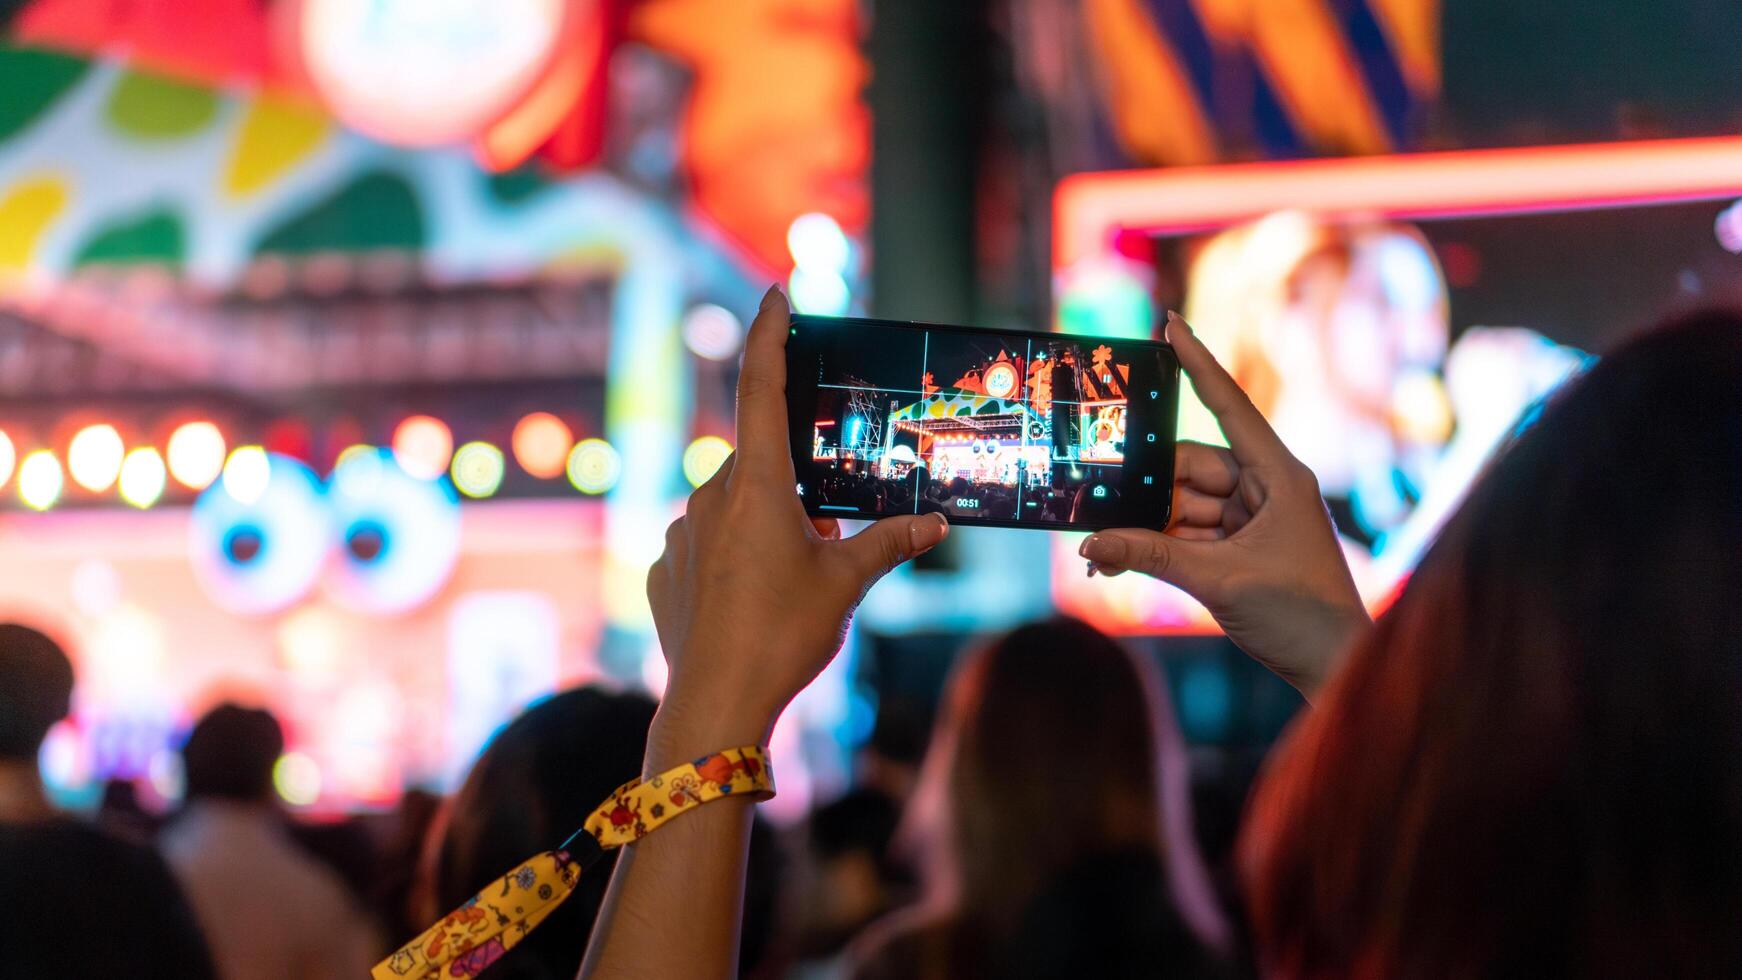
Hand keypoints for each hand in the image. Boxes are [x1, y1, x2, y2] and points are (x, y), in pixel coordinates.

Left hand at [645, 286, 949, 764]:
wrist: (716, 706)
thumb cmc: (784, 637)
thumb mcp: (848, 585)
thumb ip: (889, 542)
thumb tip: (935, 521)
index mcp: (755, 486)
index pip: (761, 389)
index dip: (769, 337)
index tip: (774, 295)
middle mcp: (708, 498)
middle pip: (757, 467)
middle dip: (793, 488)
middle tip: (824, 532)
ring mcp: (679, 535)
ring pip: (730, 508)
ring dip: (765, 526)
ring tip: (793, 582)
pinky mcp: (663, 572)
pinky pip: (704, 548)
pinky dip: (733, 561)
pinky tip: (752, 604)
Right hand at [1079, 312, 1368, 696]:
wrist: (1333, 666)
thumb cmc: (1300, 615)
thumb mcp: (1219, 580)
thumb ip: (1151, 556)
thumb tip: (1091, 543)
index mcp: (1280, 476)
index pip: (1229, 407)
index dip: (1198, 365)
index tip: (1171, 324)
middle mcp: (1266, 489)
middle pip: (1190, 468)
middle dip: (1145, 489)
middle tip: (1096, 502)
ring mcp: (1253, 520)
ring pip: (1182, 505)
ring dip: (1144, 527)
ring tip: (1102, 549)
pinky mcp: (1240, 550)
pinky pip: (1187, 536)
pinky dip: (1156, 548)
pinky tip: (1118, 560)